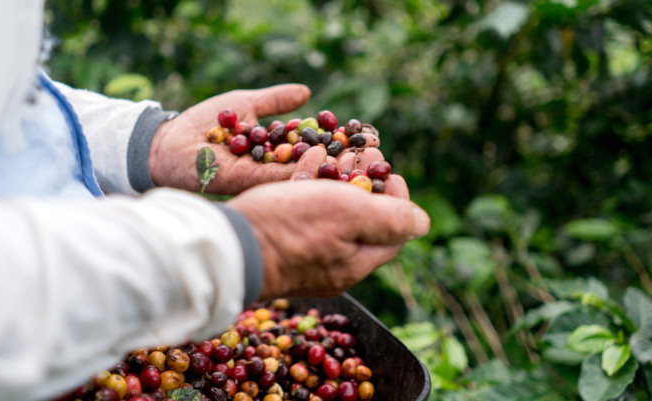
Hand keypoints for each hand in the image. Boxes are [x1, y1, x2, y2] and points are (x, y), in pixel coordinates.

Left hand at [148, 85, 379, 194]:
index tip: (370, 135)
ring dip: (333, 169)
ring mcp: (264, 180)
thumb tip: (308, 91)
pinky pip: (281, 178)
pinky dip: (305, 172)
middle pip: (317, 166)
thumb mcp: (246, 104)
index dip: (342, 142)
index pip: (316, 146)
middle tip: (376, 153)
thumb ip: (276, 100)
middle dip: (346, 160)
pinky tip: (330, 166)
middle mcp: (274, 169)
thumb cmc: (204, 122)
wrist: (169, 143)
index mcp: (276, 151)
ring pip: (305, 176)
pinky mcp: (250, 184)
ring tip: (362, 162)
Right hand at [226, 165, 429, 299]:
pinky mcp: (280, 244)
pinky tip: (310, 158)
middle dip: (366, 182)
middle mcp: (335, 265)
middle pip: (364, 220)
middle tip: (363, 154)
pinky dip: (310, 183)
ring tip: (338, 150)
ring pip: (333, 213)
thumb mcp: (351, 216)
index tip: (389, 170)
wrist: (227, 247)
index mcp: (358, 262)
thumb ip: (392, 219)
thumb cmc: (290, 228)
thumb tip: (424, 222)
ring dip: (339, 178)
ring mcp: (306, 256)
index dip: (398, 196)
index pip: (395, 230)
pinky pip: (304, 212)